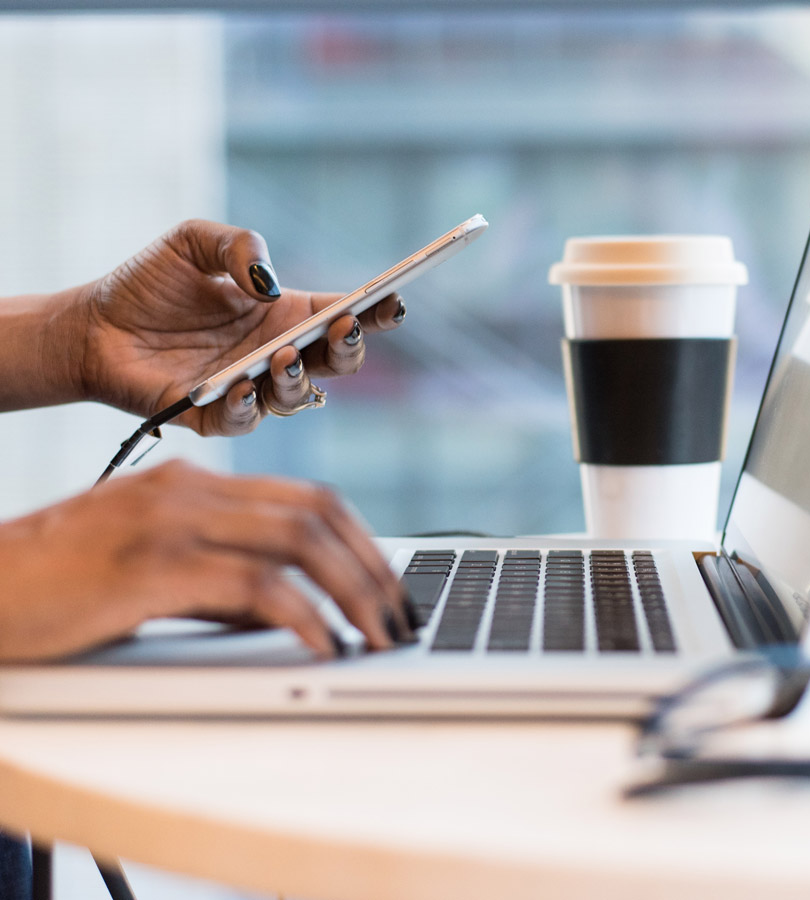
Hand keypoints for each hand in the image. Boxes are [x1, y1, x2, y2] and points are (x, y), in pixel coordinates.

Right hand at [0, 461, 412, 661]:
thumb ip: (224, 580)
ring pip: (298, 540)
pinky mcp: (151, 566)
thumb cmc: (62, 585)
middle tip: (399, 615)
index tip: (388, 584)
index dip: (361, 540)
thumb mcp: (156, 568)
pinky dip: (302, 615)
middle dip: (372, 567)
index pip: (308, 497)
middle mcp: (191, 490)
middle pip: (317, 512)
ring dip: (353, 590)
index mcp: (196, 484)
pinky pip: (254, 585)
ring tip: (379, 635)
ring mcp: (172, 521)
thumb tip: (293, 611)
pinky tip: (322, 645)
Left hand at [79, 219, 405, 434]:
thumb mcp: (193, 242)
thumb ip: (238, 246)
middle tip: (344, 328)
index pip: (342, 316)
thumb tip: (269, 283)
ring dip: (298, 378)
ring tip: (282, 355)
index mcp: (283, 314)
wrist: (93, 325)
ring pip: (297, 396)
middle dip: (349, 349)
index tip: (393, 301)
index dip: (373, 312)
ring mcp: (249, 388)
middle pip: (335, 363)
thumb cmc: (149, 284)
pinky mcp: (214, 416)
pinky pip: (245, 420)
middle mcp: (275, 354)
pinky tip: (241, 384)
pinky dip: (249, 406)